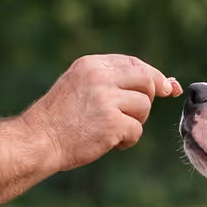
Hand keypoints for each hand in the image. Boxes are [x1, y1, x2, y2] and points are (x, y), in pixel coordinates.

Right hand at [23, 54, 181, 171]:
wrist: (38, 140)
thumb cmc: (60, 118)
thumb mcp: (81, 86)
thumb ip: (116, 81)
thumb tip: (169, 84)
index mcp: (91, 64)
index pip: (133, 63)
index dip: (153, 76)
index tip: (167, 88)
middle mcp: (99, 77)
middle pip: (146, 81)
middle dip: (146, 100)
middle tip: (130, 115)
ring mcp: (106, 99)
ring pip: (144, 106)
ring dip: (134, 122)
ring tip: (111, 130)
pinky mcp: (111, 122)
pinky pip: (136, 130)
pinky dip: (127, 140)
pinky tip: (109, 143)